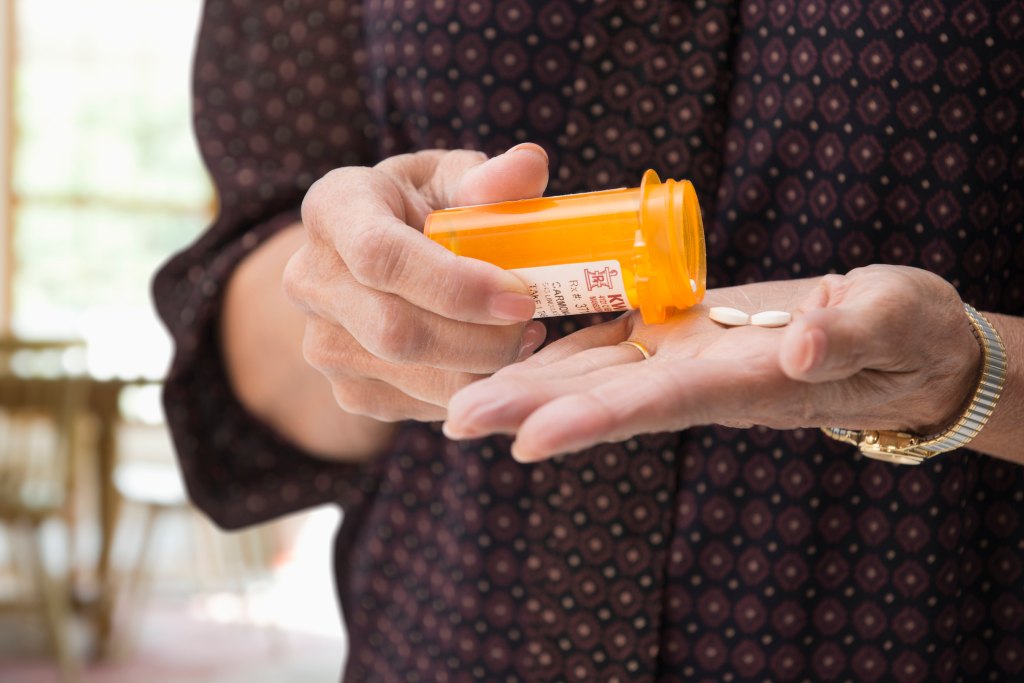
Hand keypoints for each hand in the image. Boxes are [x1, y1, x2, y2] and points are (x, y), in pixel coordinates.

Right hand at [282, 145, 550, 421]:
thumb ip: (491, 178)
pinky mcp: (344, 389)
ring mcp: (320, 342)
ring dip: (482, 368)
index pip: (380, 256)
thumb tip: (530, 167)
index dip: (455, 284)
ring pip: (410, 377)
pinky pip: (415, 405)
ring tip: (521, 339)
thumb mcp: (453, 178)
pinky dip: (466, 389)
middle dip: (480, 340)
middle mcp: (310, 279)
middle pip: (395, 331)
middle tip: (532, 325)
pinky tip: (488, 359)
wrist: (373, 264)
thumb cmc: (425, 209)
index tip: (520, 297)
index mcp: (333, 208)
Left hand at [444, 265, 981, 461]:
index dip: (594, 419)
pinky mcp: (680, 337)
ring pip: (594, 374)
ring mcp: (685, 360)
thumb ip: (852, 335)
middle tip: (453, 421)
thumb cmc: (905, 333)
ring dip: (526, 387)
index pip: (661, 403)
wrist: (893, 339)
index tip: (528, 440)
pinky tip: (507, 355)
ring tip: (453, 400)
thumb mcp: (895, 322)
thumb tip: (798, 351)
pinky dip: (557, 353)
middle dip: (530, 410)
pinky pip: (610, 345)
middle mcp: (700, 380)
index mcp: (745, 382)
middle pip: (605, 398)